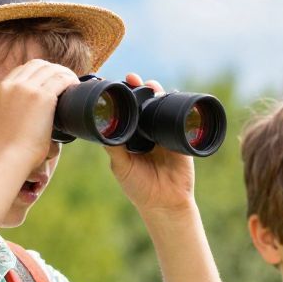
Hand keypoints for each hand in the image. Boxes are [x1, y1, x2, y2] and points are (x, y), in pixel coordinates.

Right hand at [0, 57, 79, 171]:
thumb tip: (31, 114)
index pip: (21, 71)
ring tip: (73, 83)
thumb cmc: (8, 150)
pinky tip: (76, 87)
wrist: (8, 158)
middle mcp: (8, 85)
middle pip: (36, 65)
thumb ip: (11, 111)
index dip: (39, 73)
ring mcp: (24, 88)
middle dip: (52, 69)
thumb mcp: (1, 122)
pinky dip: (71, 80)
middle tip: (65, 81)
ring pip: (49, 69)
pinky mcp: (41, 96)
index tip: (50, 82)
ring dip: (64, 73)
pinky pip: (61, 79)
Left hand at [104, 73, 198, 215]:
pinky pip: (180, 120)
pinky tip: (172, 96)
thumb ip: (113, 146)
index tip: (115, 84)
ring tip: (151, 85)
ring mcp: (164, 134)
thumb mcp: (120, 165)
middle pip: (144, 105)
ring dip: (158, 94)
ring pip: (161, 108)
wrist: (165, 203)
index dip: (122, 97)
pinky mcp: (181, 139)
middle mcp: (147, 133)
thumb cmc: (139, 188)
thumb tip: (102, 126)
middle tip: (133, 78)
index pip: (127, 112)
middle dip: (140, 89)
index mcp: (131, 137)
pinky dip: (178, 107)